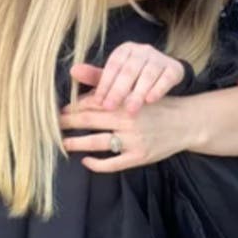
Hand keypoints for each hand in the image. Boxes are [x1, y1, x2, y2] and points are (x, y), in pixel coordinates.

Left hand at [60, 46, 187, 173]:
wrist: (186, 122)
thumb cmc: (155, 104)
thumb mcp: (135, 90)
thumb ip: (108, 85)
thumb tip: (78, 73)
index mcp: (125, 100)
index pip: (92, 102)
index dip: (72, 106)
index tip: (57, 109)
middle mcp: (128, 118)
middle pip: (89, 120)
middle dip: (68, 123)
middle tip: (51, 125)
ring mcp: (133, 139)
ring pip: (98, 142)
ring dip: (77, 143)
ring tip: (63, 143)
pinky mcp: (139, 156)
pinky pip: (113, 163)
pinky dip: (97, 164)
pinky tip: (86, 161)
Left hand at [71, 45, 185, 114]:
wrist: (167, 78)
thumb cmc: (135, 79)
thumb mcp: (116, 76)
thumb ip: (96, 76)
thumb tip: (73, 70)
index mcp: (125, 50)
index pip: (113, 65)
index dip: (104, 83)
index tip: (97, 101)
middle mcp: (142, 50)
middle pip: (128, 70)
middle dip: (118, 89)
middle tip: (109, 107)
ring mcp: (159, 58)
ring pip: (147, 74)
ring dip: (138, 92)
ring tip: (129, 110)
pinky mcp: (174, 68)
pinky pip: (166, 78)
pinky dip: (158, 88)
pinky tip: (150, 101)